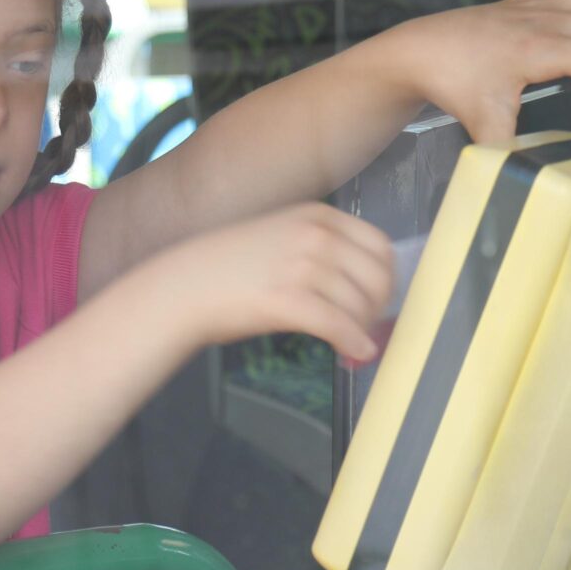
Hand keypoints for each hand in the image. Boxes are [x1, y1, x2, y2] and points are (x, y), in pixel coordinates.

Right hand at [166, 203, 395, 361]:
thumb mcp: (284, 236)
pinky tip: (354, 353)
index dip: (386, 277)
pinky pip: (338, 326)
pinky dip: (353, 343)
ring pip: (360, 305)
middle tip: (366, 325)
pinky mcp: (288, 299)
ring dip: (362, 330)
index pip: (379, 245)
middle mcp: (315, 235)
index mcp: (318, 216)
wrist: (184, 286)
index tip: (379, 298)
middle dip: (378, 308)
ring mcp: (302, 265)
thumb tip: (365, 282)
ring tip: (350, 342)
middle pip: (377, 277)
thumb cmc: (231, 267)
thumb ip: (324, 249)